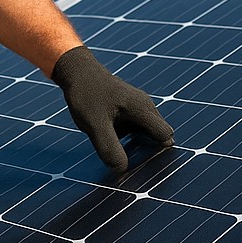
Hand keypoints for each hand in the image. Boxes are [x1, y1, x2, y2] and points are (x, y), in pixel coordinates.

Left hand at [52, 46, 173, 172]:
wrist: (75, 71)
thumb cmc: (86, 94)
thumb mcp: (94, 124)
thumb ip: (109, 147)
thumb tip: (122, 171)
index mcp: (142, 109)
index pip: (165, 136)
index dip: (158, 154)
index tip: (141, 166)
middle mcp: (146, 107)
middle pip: (159, 137)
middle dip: (149, 152)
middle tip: (128, 161)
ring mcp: (138, 107)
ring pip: (147, 134)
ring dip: (137, 146)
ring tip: (116, 151)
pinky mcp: (129, 110)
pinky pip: (137, 129)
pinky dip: (129, 138)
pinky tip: (111, 141)